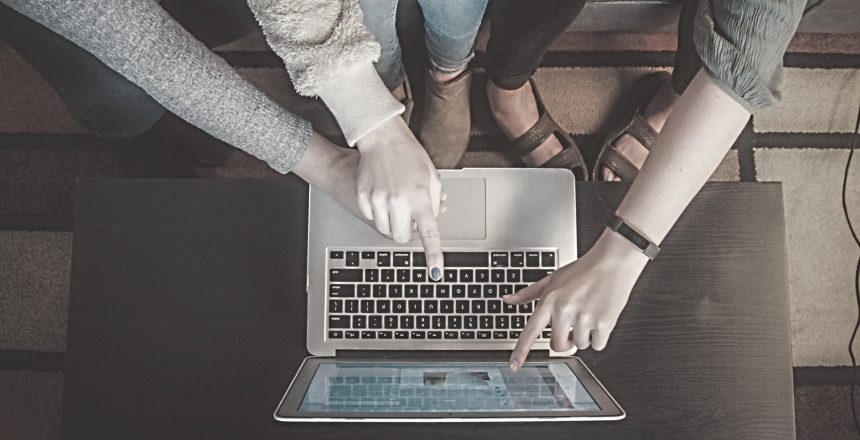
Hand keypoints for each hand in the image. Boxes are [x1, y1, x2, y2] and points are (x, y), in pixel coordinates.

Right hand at [355, 117, 444, 278]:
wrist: (382, 138)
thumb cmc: (409, 155)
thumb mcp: (431, 177)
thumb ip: (435, 202)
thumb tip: (432, 221)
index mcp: (420, 198)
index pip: (429, 234)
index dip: (433, 255)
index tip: (436, 272)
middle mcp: (398, 202)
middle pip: (401, 238)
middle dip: (406, 232)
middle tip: (409, 216)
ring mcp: (378, 200)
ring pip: (385, 230)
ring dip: (392, 222)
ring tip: (396, 201)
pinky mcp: (363, 198)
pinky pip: (372, 218)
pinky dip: (378, 212)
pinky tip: (383, 194)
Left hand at [504, 229, 649, 370]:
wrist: (613, 262)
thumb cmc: (583, 270)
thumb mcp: (552, 279)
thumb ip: (529, 293)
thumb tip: (507, 300)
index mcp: (549, 301)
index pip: (530, 331)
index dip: (521, 351)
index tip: (514, 367)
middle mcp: (564, 310)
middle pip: (557, 346)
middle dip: (565, 341)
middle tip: (572, 327)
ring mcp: (584, 318)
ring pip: (579, 345)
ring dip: (585, 336)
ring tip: (589, 313)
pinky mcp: (603, 323)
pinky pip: (597, 345)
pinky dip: (600, 337)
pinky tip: (601, 317)